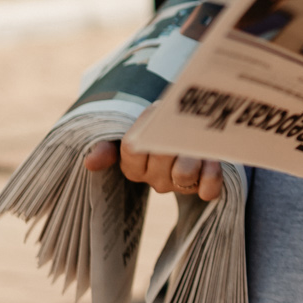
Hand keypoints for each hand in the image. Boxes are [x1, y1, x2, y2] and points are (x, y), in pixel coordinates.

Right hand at [83, 136, 222, 202]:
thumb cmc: (163, 129)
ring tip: (198, 143)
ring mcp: (178, 186)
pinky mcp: (203, 190)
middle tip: (181, 126)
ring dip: (194, 156)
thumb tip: (90, 162)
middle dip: (174, 139)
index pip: (133, 149)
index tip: (156, 112)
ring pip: (184, 175)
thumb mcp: (138, 129)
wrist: (193, 135)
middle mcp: (155, 179)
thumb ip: (110, 145)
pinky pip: (208, 190)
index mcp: (133, 166)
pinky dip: (213, 175)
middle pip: (162, 157)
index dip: (147, 128)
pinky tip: (213, 161)